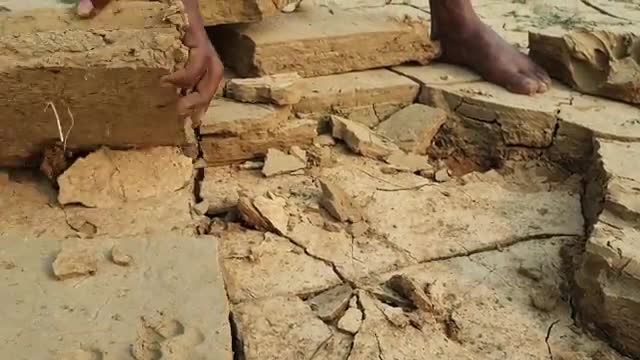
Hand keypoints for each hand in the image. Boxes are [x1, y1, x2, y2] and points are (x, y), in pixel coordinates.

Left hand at [77, 0, 223, 120]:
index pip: (200, 53)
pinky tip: (185, 107)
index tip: (166, 84)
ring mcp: (195, 42)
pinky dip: (196, 90)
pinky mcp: (188, 47)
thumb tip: (83, 12)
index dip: (188, 74)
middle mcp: (197, 33)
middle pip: (213, 67)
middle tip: (182, 112)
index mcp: (187, 20)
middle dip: (203, 93)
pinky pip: (201, 71)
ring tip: (189, 118)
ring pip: (211, 72)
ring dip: (203, 96)